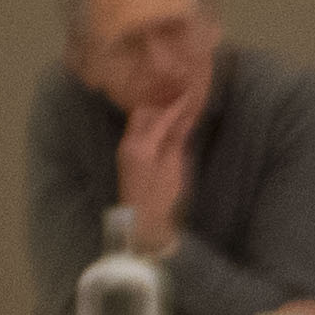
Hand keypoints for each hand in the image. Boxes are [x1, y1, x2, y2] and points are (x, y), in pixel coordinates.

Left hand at [116, 89, 204, 254]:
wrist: (141, 220)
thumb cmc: (160, 196)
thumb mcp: (173, 166)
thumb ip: (177, 139)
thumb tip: (186, 117)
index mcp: (141, 145)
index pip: (160, 117)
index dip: (176, 105)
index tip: (189, 93)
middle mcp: (128, 143)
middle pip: (142, 113)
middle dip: (161, 106)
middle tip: (180, 103)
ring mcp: (125, 150)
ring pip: (138, 122)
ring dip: (155, 116)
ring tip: (175, 114)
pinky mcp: (127, 156)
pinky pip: (138, 132)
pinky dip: (151, 127)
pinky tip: (166, 130)